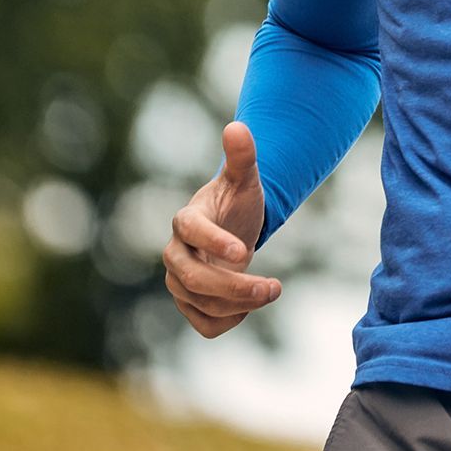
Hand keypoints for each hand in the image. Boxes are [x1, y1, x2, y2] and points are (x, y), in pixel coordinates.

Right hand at [162, 121, 281, 337]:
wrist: (232, 228)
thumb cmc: (237, 201)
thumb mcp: (245, 178)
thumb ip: (242, 155)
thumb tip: (237, 126)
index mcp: (187, 219)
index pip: (191, 231)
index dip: (214, 242)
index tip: (245, 252)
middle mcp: (175, 253)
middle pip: (192, 278)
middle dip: (234, 286)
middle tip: (274, 286)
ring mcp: (178, 282)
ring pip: (200, 304)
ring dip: (240, 305)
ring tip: (272, 290)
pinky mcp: (188, 304)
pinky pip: (204, 324)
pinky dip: (229, 322)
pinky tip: (249, 306)